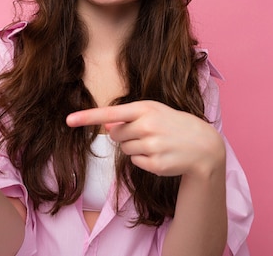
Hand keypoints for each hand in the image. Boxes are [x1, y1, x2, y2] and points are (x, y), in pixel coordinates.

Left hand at [66, 101, 224, 177]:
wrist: (204, 146)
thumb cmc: (174, 125)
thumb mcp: (155, 113)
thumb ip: (129, 118)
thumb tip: (106, 128)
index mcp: (145, 109)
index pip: (110, 114)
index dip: (87, 117)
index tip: (69, 120)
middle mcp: (147, 126)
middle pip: (116, 135)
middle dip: (126, 136)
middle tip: (147, 133)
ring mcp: (152, 146)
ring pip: (125, 150)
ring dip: (135, 148)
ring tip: (156, 143)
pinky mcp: (155, 164)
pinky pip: (135, 162)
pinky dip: (144, 160)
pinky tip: (160, 154)